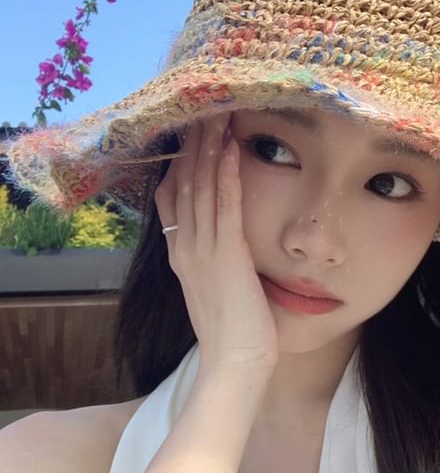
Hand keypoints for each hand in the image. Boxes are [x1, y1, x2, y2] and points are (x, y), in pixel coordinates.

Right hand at [154, 113, 278, 374]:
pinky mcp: (227, 256)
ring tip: (215, 115)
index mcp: (181, 252)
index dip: (180, 161)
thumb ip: (209, 256)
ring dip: (208, 149)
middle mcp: (185, 246)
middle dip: (192, 144)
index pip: (172, 197)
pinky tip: (231, 149)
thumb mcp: (211, 285)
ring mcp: (203, 250)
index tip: (190, 132)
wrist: (234, 364)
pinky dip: (227, 175)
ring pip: (201, 188)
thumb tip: (218, 234)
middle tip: (201, 108)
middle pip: (184, 183)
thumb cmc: (231, 327)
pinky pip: (225, 208)